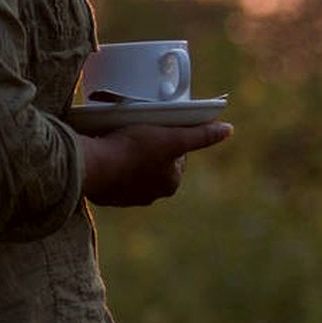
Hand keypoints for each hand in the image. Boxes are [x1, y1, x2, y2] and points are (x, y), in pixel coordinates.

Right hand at [79, 121, 231, 207]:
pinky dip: (112, 166)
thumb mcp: (171, 137)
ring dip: (129, 157)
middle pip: (155, 163)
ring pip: (133, 170)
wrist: (93, 166)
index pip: (176, 156)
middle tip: (136, 129)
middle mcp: (151, 194)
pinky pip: (113, 176)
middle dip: (148, 148)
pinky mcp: (107, 195)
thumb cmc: (134, 149)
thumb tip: (228, 130)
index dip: (169, 137)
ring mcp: (128, 196)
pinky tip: (105, 152)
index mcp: (170, 183)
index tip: (157, 126)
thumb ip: (201, 135)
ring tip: (118, 138)